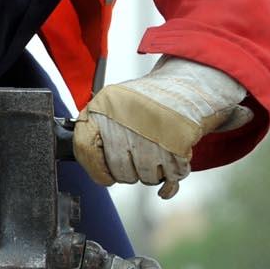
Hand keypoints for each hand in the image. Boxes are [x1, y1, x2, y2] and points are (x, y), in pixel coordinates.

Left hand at [72, 58, 252, 198]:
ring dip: (152, 173)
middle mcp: (124, 123)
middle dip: (129, 173)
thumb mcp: (111, 105)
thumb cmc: (147, 101)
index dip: (95, 168)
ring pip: (145, 178)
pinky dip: (171, 180)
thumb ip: (96, 131)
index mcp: (103, 109)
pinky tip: (170, 164)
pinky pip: (170, 179)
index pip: (84, 148)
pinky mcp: (176, 147)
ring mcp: (150, 137)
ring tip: (156, 150)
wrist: (184, 88)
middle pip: (119, 170)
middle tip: (138, 158)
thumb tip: (92, 165)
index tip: (105, 176)